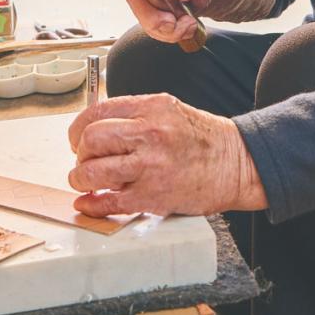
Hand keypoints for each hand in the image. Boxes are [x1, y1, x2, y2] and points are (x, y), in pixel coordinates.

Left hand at [66, 93, 267, 217]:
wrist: (236, 164)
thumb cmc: (203, 139)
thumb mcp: (168, 110)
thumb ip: (133, 115)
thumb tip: (95, 129)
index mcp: (152, 108)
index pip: (97, 112)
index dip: (79, 128)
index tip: (77, 139)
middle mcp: (150, 134)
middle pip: (91, 139)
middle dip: (80, 154)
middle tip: (84, 161)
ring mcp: (151, 166)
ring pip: (94, 171)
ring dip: (81, 178)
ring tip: (85, 181)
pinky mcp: (154, 196)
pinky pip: (110, 202)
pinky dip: (92, 206)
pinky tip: (89, 203)